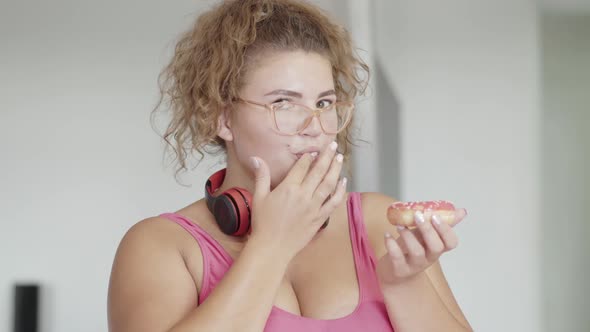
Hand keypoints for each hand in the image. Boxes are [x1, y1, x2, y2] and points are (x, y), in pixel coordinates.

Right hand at [247, 141, 346, 260]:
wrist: (272, 248)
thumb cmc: (263, 223)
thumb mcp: (259, 197)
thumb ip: (261, 176)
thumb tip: (256, 158)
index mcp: (288, 188)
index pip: (302, 167)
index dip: (309, 157)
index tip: (314, 150)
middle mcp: (303, 196)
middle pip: (319, 171)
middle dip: (327, 156)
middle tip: (334, 146)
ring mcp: (313, 208)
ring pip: (329, 184)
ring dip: (335, 170)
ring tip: (340, 158)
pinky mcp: (319, 219)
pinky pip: (333, 202)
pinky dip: (340, 191)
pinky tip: (343, 182)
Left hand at [376, 209, 466, 285]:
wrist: (394, 273)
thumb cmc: (411, 250)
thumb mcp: (425, 236)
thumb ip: (439, 224)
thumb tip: (462, 211)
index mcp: (437, 248)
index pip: (451, 243)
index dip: (446, 230)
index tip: (435, 216)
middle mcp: (429, 258)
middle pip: (436, 247)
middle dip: (428, 230)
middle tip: (418, 215)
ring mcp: (415, 265)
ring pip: (417, 252)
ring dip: (408, 236)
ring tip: (399, 225)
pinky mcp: (399, 270)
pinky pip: (397, 258)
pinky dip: (391, 245)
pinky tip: (387, 235)